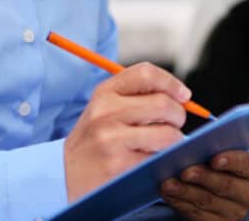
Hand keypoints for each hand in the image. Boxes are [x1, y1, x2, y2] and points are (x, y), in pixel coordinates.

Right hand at [64, 62, 188, 200]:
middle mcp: (106, 113)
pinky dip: (164, 160)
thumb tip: (182, 96)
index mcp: (104, 93)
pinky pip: (159, 159)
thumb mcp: (105, 108)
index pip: (146, 74)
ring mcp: (111, 140)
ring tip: (165, 144)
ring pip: (167, 134)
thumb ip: (136, 96)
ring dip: (175, 141)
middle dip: (178, 115)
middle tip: (175, 124)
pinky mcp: (119, 166)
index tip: (183, 95)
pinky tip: (154, 160)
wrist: (64, 175)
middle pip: (163, 103)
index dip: (171, 83)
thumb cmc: (94, 140)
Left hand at [160, 151, 248, 220]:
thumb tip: (190, 142)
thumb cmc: (215, 162)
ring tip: (168, 184)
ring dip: (185, 192)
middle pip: (225, 185)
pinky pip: (197, 214)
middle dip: (203, 177)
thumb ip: (213, 145)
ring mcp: (235, 212)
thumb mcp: (221, 151)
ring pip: (207, 201)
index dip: (231, 160)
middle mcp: (248, 193)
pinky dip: (180, 203)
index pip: (246, 164)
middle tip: (184, 171)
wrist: (213, 186)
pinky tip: (168, 194)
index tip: (214, 159)